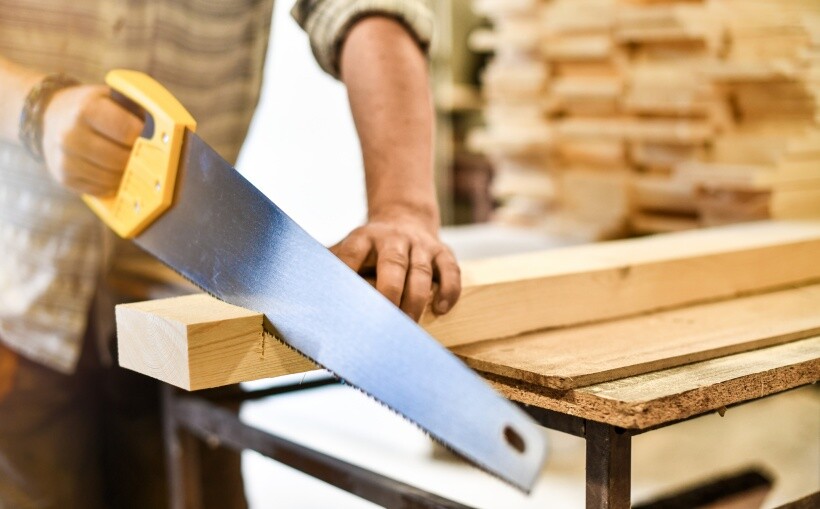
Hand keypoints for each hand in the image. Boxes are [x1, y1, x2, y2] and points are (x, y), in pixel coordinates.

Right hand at [42, 84, 142, 195]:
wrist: (52, 115)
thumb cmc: (94, 107)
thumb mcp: (112, 97)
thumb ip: (137, 111)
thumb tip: (167, 134)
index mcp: (86, 108)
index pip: (128, 131)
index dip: (144, 137)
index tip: (150, 137)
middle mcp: (71, 134)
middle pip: (120, 159)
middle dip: (137, 159)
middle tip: (145, 155)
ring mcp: (64, 158)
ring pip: (111, 178)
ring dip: (127, 174)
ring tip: (130, 163)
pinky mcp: (64, 177)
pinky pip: (100, 190)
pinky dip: (112, 185)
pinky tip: (113, 172)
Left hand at [331, 212, 460, 321]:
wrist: (405, 219)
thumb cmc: (368, 249)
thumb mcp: (347, 251)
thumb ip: (329, 271)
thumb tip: (292, 299)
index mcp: (363, 238)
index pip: (352, 253)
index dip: (347, 273)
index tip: (342, 302)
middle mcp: (393, 239)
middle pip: (393, 264)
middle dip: (389, 294)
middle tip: (385, 323)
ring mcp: (420, 245)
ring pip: (421, 272)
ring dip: (416, 302)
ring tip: (410, 327)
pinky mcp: (442, 251)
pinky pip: (451, 271)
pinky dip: (448, 291)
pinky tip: (440, 309)